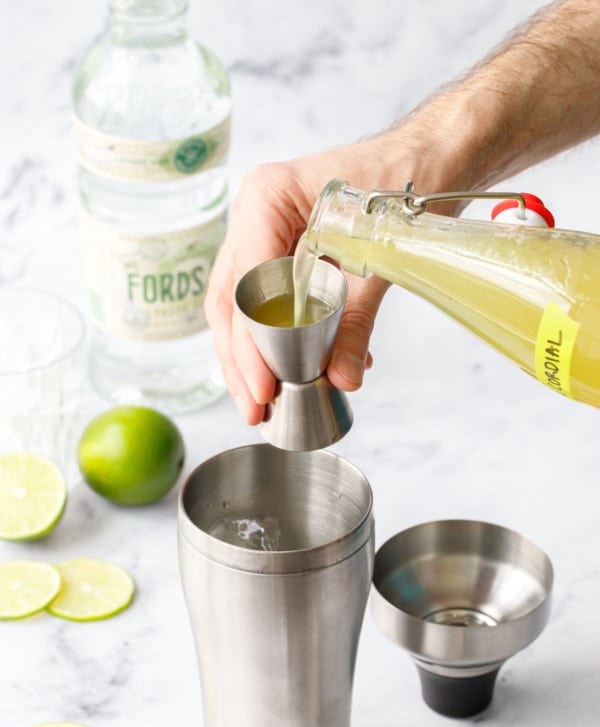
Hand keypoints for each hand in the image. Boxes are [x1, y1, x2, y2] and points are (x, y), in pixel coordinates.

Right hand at [204, 141, 390, 424]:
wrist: (437, 156)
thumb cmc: (410, 177)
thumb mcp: (380, 254)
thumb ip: (355, 319)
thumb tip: (341, 378)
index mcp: (267, 198)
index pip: (244, 284)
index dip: (251, 343)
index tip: (265, 386)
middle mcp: (257, 215)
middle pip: (232, 301)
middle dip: (242, 361)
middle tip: (255, 408)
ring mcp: (267, 233)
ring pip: (246, 308)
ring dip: (259, 357)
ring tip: (269, 402)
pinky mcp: (288, 252)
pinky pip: (276, 303)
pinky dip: (289, 340)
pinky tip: (315, 371)